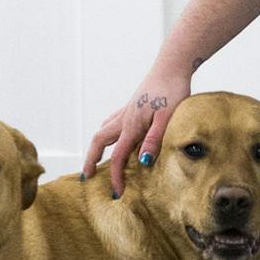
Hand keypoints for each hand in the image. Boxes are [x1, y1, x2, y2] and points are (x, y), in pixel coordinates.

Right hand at [83, 64, 193, 195]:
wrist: (172, 66)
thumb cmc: (172, 90)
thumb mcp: (167, 118)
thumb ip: (154, 140)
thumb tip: (143, 163)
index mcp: (132, 125)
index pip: (119, 157)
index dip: (115, 176)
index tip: (116, 193)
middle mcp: (125, 118)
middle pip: (99, 141)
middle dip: (91, 159)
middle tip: (87, 175)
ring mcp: (127, 110)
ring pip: (105, 130)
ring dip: (98, 145)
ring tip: (98, 158)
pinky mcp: (133, 105)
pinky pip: (114, 121)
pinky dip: (109, 132)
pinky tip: (116, 135)